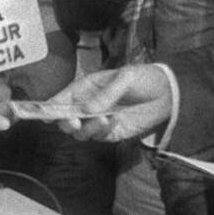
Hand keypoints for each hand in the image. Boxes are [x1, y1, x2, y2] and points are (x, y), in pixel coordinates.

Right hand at [50, 65, 172, 140]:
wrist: (167, 94)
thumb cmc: (143, 78)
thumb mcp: (125, 78)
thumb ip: (106, 94)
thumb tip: (88, 110)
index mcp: (85, 88)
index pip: (62, 98)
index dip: (51, 107)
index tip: (45, 114)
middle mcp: (87, 106)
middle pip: (66, 120)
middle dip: (66, 123)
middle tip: (74, 122)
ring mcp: (98, 121)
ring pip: (80, 133)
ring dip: (86, 129)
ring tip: (103, 119)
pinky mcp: (111, 133)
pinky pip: (99, 137)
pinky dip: (103, 131)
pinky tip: (115, 120)